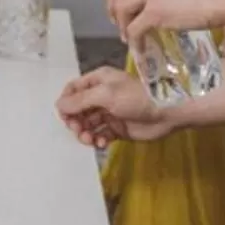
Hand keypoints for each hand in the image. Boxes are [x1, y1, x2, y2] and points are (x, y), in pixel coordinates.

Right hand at [56, 66, 172, 148]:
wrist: (165, 113)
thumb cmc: (136, 98)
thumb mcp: (106, 94)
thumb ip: (80, 100)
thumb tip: (59, 105)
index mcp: (98, 81)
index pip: (73, 90)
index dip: (66, 103)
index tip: (65, 116)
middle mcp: (101, 96)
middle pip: (77, 110)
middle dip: (75, 121)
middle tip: (79, 130)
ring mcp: (109, 113)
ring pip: (87, 125)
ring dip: (85, 134)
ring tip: (91, 140)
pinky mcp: (117, 129)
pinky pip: (99, 135)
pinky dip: (97, 140)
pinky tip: (102, 143)